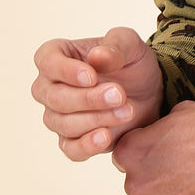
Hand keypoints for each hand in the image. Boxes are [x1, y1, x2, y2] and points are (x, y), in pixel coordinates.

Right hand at [32, 26, 163, 160]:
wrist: (148, 92)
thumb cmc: (131, 62)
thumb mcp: (131, 45)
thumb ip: (116, 46)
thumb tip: (97, 56)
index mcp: (55, 56)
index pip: (47, 62)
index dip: (66, 71)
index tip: (92, 77)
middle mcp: (49, 88)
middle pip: (56, 98)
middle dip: (89, 98)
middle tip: (120, 94)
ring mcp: (57, 116)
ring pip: (64, 124)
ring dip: (97, 119)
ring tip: (128, 110)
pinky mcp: (72, 141)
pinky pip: (71, 149)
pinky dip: (87, 145)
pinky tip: (106, 137)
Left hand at [111, 99, 194, 194]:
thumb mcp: (179, 112)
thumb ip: (159, 130)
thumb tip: (160, 135)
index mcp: (132, 153)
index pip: (122, 154)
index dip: (141, 146)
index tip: (157, 142)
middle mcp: (140, 183)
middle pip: (137, 178)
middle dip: (153, 169)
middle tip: (179, 156)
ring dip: (170, 186)